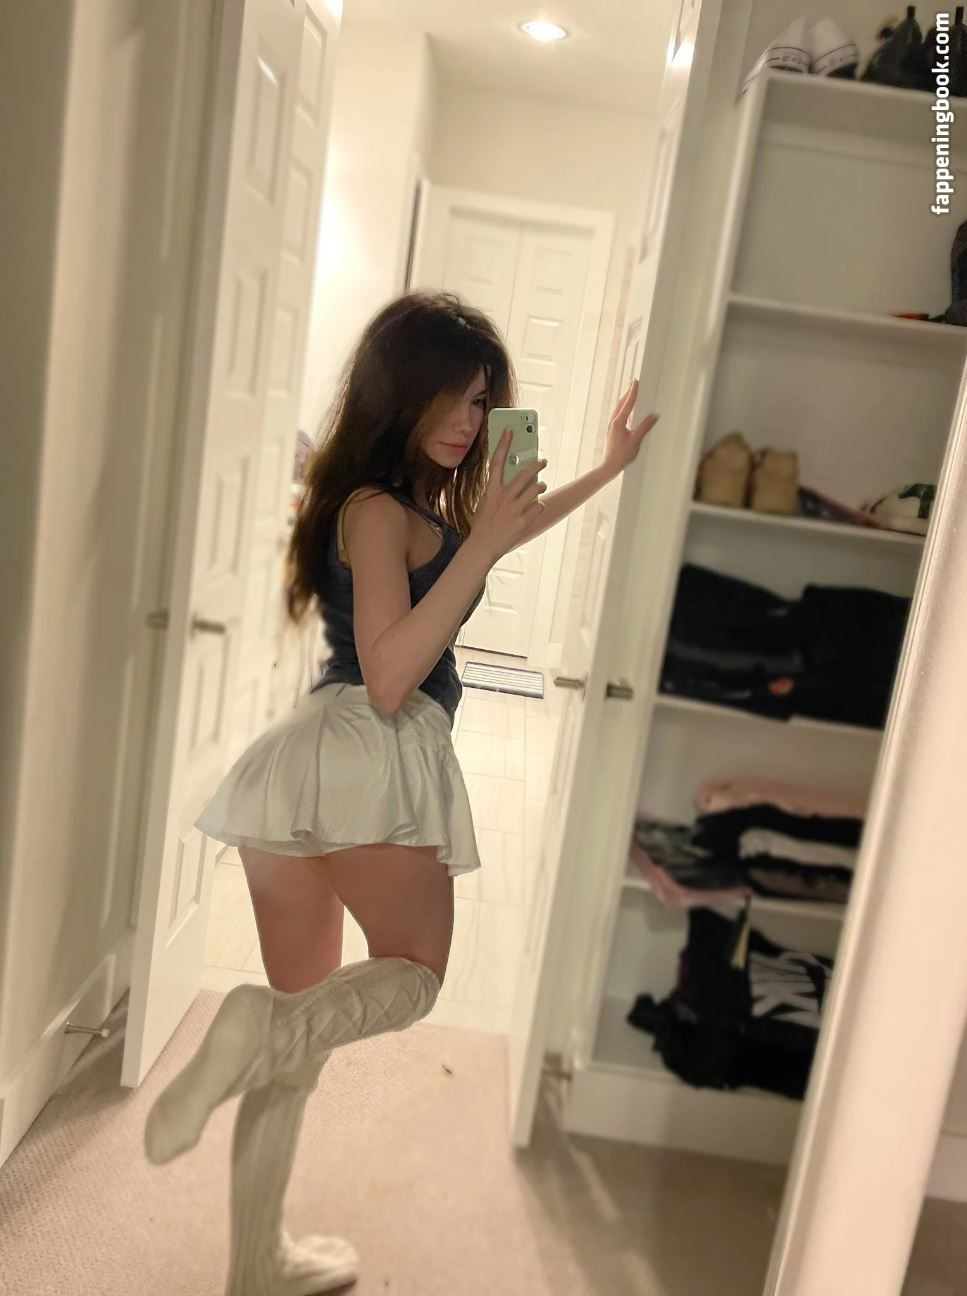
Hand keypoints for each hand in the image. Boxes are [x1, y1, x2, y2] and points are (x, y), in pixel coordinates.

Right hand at [471, 429, 547, 561]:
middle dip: (537, 464)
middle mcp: (504, 497)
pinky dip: (539, 506)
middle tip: (543, 461)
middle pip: (525, 473)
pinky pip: (539, 506)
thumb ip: (499, 490)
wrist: (483, 547)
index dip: (504, 444)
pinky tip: (535, 508)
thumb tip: (515, 477)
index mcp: (491, 490)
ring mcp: (514, 509)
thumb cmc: (483, 523)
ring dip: (540, 485)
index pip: (497, 461)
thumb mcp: (486, 502)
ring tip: (540, 485)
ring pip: (536, 489)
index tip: (510, 430)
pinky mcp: (524, 521)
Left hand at [604, 378, 658, 475]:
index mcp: (618, 422)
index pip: (628, 403)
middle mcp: (614, 422)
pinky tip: (627, 410)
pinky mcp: (613, 430)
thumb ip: (645, 427)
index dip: (633, 392)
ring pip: (619, 408)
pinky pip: (618, 415)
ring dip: (625, 400)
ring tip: (631, 393)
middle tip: (633, 383)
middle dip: (628, 393)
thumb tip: (654, 416)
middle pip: (621, 403)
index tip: (636, 382)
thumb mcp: (636, 440)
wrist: (610, 465)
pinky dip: (623, 408)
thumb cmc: (622, 455)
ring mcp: (612, 426)